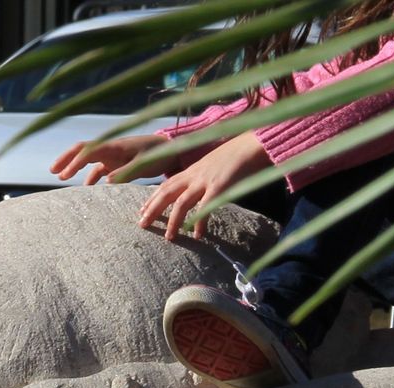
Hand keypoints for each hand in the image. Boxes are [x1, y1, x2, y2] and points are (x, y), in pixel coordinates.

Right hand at [50, 133, 168, 184]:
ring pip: (88, 159)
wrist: (171, 149)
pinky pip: (99, 168)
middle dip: (66, 159)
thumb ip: (126, 172)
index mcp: (113, 146)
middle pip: (81, 150)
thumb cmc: (158, 154)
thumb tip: (106, 182)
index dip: (72, 161)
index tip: (62, 174)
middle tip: (53, 171)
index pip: (86, 151)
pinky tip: (86, 188)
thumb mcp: (143, 164)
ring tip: (61, 178)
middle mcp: (109, 148)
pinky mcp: (118, 162)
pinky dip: (90, 176)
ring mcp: (112, 155)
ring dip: (75, 167)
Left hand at [137, 131, 269, 240]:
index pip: (166, 184)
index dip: (152, 198)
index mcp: (191, 170)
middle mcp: (194, 175)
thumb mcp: (213, 166)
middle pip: (166, 192)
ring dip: (173, 221)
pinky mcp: (219, 187)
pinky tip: (197, 235)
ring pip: (182, 202)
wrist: (251, 145)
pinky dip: (199, 221)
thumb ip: (203, 178)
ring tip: (169, 237)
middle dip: (152, 208)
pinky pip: (205, 207)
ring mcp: (205, 180)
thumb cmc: (236, 156)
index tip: (142, 210)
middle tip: (142, 225)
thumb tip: (200, 192)